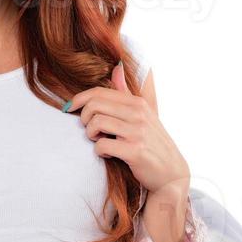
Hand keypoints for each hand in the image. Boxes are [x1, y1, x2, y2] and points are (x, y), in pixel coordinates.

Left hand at [64, 61, 190, 195]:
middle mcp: (138, 114)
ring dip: (91, 134)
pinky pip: (102, 145)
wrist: (171, 173)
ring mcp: (137, 132)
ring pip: (96, 123)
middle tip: (90, 130)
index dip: (79, 99)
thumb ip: (127, 93)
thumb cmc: (153, 143)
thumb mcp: (144, 114)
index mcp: (138, 103)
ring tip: (99, 140)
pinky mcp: (135, 151)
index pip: (99, 92)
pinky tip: (107, 153)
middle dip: (84, 118)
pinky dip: (99, 150)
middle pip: (94, 105)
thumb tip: (117, 68)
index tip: (69, 108)